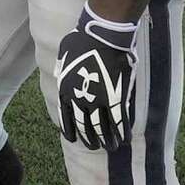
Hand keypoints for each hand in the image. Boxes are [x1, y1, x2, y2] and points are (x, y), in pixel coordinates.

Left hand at [56, 5, 138, 150]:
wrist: (102, 36)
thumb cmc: (81, 42)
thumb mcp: (63, 55)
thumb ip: (61, 70)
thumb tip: (59, 77)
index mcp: (65, 89)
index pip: (65, 117)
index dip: (70, 130)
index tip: (74, 139)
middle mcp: (80, 99)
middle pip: (84, 127)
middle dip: (89, 139)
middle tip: (94, 146)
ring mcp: (98, 100)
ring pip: (103, 129)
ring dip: (107, 141)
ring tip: (110, 147)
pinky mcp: (116, 99)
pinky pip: (119, 122)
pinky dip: (122, 133)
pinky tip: (125, 140)